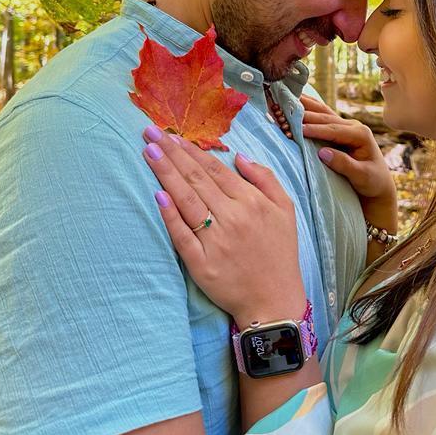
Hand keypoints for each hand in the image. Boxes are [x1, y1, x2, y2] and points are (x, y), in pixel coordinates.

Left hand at [141, 126, 306, 327]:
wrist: (274, 302)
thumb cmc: (279, 253)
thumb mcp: (285, 209)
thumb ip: (265, 179)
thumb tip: (239, 157)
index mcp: (251, 201)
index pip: (215, 169)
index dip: (192, 151)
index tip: (172, 135)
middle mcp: (232, 217)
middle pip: (196, 179)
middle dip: (172, 153)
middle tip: (151, 132)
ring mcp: (215, 240)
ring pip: (186, 199)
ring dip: (166, 173)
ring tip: (149, 152)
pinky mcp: (201, 264)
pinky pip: (181, 234)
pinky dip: (169, 214)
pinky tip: (156, 194)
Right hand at [299, 94, 397, 225]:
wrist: (378, 184)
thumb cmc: (372, 182)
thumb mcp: (362, 176)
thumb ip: (344, 164)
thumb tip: (323, 153)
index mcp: (360, 134)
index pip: (334, 130)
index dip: (316, 129)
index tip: (299, 129)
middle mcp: (353, 125)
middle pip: (326, 118)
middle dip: (305, 115)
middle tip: (285, 113)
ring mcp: (346, 125)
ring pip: (322, 112)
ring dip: (304, 106)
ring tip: (286, 99)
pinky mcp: (339, 128)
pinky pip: (322, 115)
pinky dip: (309, 107)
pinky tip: (297, 99)